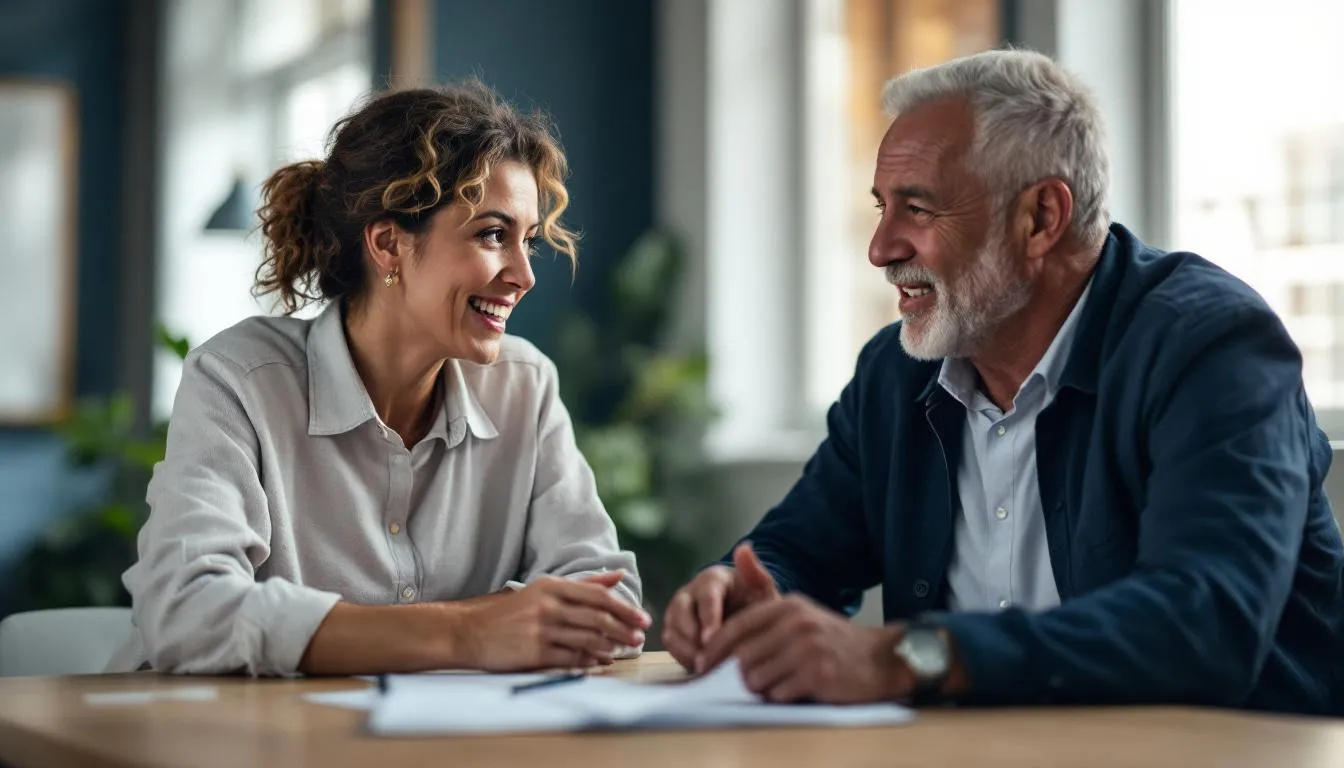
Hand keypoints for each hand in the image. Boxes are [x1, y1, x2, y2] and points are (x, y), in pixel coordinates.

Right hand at [450, 571, 650, 671]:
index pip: (598, 595)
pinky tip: (601, 662)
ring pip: (587, 640)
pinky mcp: (534, 653)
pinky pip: (571, 659)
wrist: (471, 632)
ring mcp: (540, 630)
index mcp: (552, 587)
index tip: (642, 618)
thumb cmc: (512, 611)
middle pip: (597, 618)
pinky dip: (590, 662)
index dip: (624, 608)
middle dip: (623, 630)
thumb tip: (618, 577)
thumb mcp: (545, 589)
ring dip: (610, 647)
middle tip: (639, 637)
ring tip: (624, 650)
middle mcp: (548, 606)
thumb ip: (584, 584)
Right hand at [662, 543, 778, 671]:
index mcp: (712, 579)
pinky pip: (670, 641)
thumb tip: (744, 547)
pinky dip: (681, 655)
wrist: (748, 617)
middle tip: (706, 658)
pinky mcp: (675, 628)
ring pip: (672, 627)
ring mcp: (680, 611)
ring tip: (704, 666)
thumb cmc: (756, 604)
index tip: (712, 639)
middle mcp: (691, 592)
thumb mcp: (763, 591)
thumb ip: (757, 574)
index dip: (708, 618)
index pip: (706, 596)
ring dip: (685, 648)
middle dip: (691, 636)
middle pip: (680, 611)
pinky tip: (699, 668)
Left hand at [699, 594, 911, 703]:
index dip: (715, 650)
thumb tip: (741, 548)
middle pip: (742, 658)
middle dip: (738, 675)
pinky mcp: (818, 676)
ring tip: (775, 684)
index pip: (736, 629)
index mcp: (788, 607)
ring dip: (760, 688)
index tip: (703, 666)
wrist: (879, 660)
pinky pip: (779, 695)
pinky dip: (780, 698)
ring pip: (757, 679)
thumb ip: (764, 587)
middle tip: (744, 682)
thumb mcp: (799, 610)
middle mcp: (797, 625)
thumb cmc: (830, 640)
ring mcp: (808, 650)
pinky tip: (795, 691)